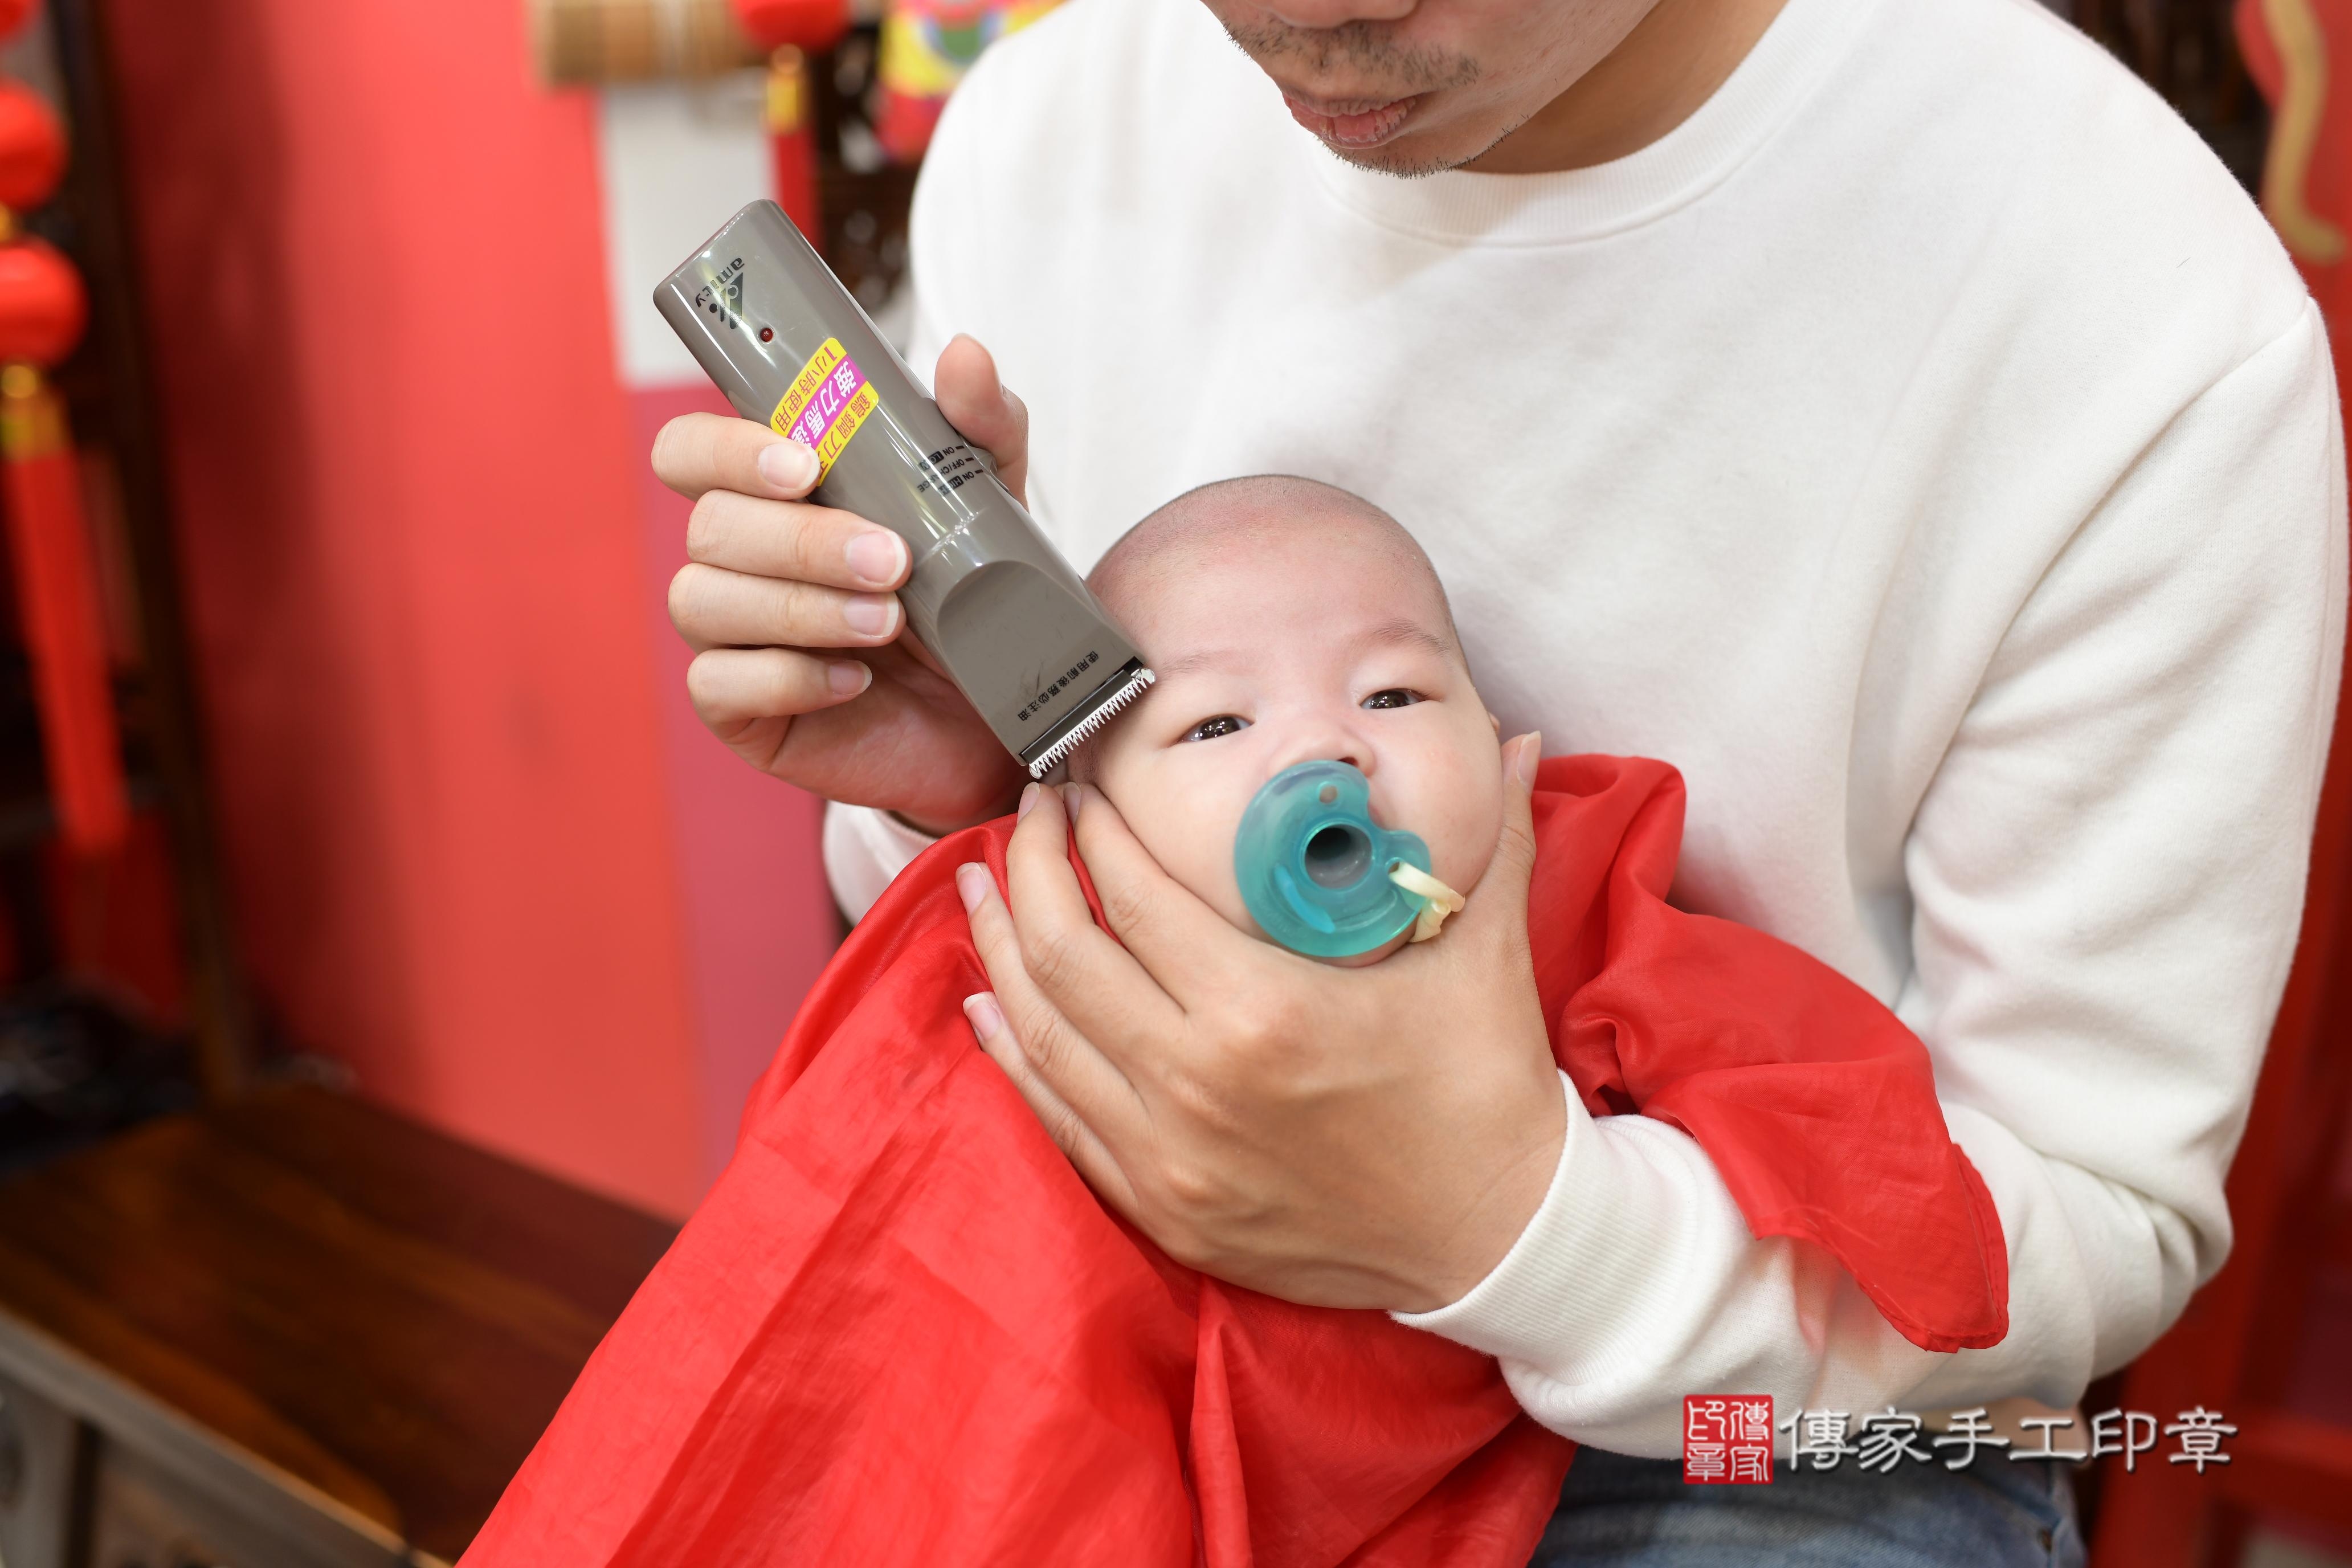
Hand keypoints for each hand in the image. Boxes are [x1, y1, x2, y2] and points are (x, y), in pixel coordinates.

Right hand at [657, 334, 1031, 832]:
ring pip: (704, 601)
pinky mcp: (739, 710)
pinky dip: (789, 678)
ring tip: (890, 621)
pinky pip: (719, 685)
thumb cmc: (974, 597)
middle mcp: (737, 559)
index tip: (805, 464)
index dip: (726, 449)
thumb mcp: (993, 503)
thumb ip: (981, 426)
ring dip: (802, 607)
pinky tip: (855, 681)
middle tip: (891, 560)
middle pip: (708, 525)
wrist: (1003, 714)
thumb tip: (964, 356)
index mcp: (773, 496)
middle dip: (801, 540)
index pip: (692, 450)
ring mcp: (730, 636)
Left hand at [957, 733, 1565, 1311]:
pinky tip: (985, 1007)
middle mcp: (1197, 1083)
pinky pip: (1056, 1121)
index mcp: (1264, 1011)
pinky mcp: (1162, 1207)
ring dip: (999, 954)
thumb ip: (1493, 839)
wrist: (1495, 1239)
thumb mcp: (1488, 956)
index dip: (1092, 831)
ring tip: (979, 888)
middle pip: (1066, 957)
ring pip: (1040, 1038)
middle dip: (1028, 872)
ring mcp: (1169, 1154)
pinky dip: (1011, 1058)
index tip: (1078, 786)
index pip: (1135, 898)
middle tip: (1024, 817)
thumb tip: (1521, 740)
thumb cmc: (1485, 1092)